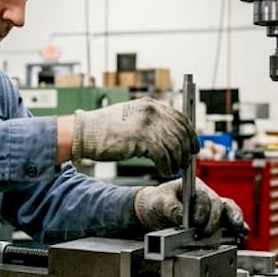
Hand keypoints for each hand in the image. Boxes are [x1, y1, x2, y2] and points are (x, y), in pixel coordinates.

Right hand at [71, 98, 199, 175]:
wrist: (84, 133)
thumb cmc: (105, 130)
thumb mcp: (132, 118)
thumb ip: (151, 123)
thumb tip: (173, 138)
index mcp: (150, 104)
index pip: (181, 118)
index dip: (190, 134)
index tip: (192, 147)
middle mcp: (151, 111)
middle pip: (181, 132)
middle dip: (186, 150)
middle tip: (185, 163)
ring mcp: (147, 123)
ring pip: (174, 145)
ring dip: (177, 161)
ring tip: (173, 169)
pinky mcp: (141, 138)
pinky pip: (163, 156)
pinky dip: (167, 166)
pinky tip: (164, 171)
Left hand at [134, 178, 248, 235]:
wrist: (154, 211)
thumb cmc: (158, 202)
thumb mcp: (159, 202)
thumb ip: (170, 207)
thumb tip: (182, 216)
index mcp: (194, 187)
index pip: (204, 197)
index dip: (202, 209)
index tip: (195, 222)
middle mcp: (206, 196)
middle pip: (218, 205)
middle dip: (212, 221)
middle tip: (201, 234)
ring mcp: (212, 208)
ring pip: (229, 210)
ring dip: (234, 220)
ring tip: (238, 230)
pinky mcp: (213, 220)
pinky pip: (229, 221)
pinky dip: (237, 226)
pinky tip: (243, 233)